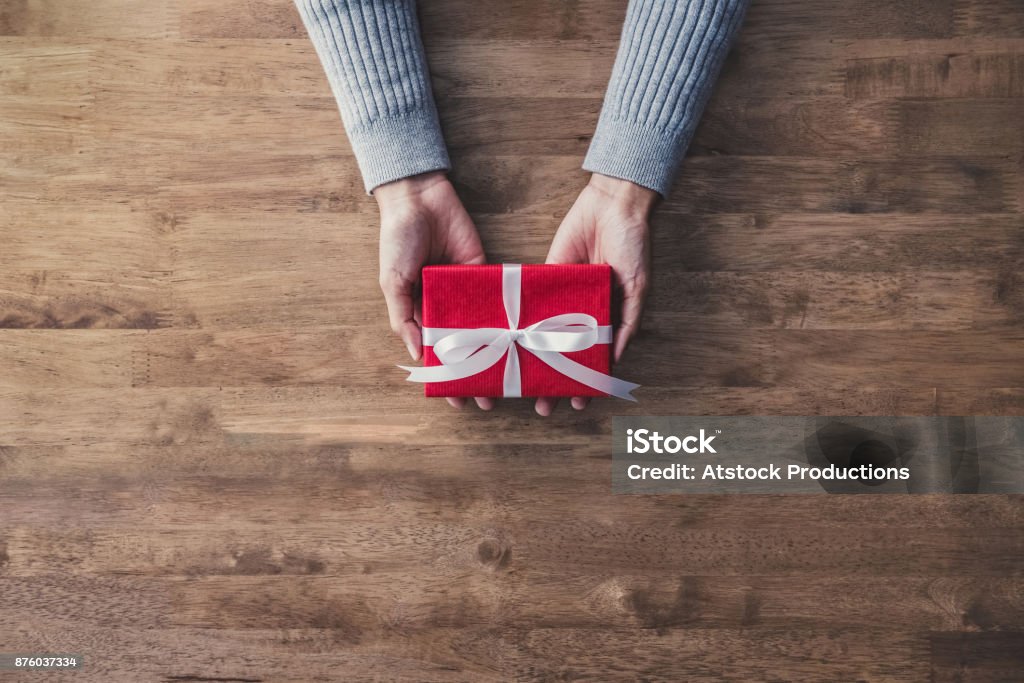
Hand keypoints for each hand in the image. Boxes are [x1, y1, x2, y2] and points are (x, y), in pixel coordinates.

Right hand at [375, 171, 493, 410]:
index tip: (456, 399)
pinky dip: (507, 316)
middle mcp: (446, 305)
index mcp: (420, 310)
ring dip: (496, 352)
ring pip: (484, 327)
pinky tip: (518, 339)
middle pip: (465, 346)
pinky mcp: (484, 271)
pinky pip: (496, 297)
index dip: (446, 375)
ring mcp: (466, 290)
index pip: (435, 352)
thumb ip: (403, 317)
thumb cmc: (398, 241)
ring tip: (507, 378)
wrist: (419, 199)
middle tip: (487, 398)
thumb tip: (415, 354)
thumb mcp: (392, 282)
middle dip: (475, 371)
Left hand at [537, 173, 655, 415]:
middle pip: (564, 354)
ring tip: (522, 384)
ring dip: (533, 360)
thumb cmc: (633, 244)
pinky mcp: (546, 276)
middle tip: (543, 404)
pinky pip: (531, 302)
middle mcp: (583, 312)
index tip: (579, 404)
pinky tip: (509, 343)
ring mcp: (563, 296)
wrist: (613, 204)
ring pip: (543, 335)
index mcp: (609, 317)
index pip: (594, 358)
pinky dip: (519, 322)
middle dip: (554, 380)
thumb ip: (628, 321)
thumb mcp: (638, 287)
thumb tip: (616, 356)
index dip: (587, 381)